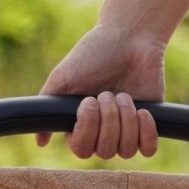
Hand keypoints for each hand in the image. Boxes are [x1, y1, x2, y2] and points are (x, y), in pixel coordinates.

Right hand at [36, 24, 163, 158]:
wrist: (130, 36)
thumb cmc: (93, 54)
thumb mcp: (63, 78)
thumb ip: (47, 107)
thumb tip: (39, 142)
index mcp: (81, 124)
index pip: (82, 149)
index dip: (88, 128)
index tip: (89, 101)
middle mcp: (102, 132)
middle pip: (105, 151)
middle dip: (109, 120)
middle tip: (108, 93)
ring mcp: (126, 131)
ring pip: (127, 150)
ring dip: (126, 121)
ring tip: (124, 95)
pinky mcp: (148, 125)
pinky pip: (149, 149)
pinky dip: (146, 133)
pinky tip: (143, 112)